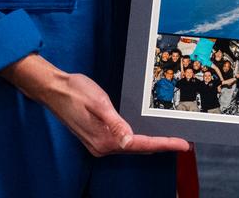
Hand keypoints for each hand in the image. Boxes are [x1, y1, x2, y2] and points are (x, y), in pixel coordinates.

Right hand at [1, 54, 188, 155]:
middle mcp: (103, 146)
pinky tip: (146, 134)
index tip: (183, 144)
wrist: (54, 90)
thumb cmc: (76, 92)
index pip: (142, 145)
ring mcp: (99, 143)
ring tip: (171, 139)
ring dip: (151, 143)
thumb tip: (129, 140)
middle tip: (184, 142)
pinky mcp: (97, 136)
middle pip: (139, 148)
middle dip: (162, 145)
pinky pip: (123, 141)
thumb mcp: (99, 104)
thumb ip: (115, 123)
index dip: (165, 144)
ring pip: (132, 146)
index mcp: (105, 140)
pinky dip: (138, 140)